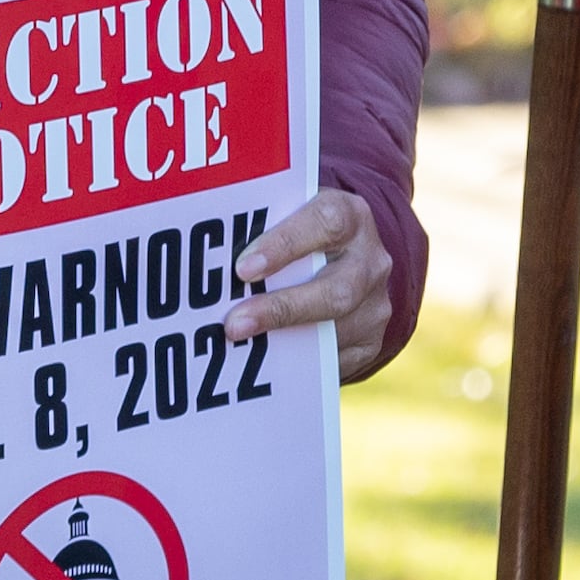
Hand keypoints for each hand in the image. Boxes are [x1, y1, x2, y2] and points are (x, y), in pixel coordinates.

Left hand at [225, 189, 394, 380]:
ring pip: (336, 329)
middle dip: (281, 309)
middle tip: (234, 323)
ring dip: (284, 338)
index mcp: (350, 216)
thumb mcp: (288, 216)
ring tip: (239, 345)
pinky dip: (297, 361)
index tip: (243, 268)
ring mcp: (375, 304)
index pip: (325, 222)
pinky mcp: (370, 341)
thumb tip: (204, 249)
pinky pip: (335, 360)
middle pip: (336, 289)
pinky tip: (261, 363)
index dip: (285, 244)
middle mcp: (370, 260)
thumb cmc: (299, 232)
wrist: (343, 258)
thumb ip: (262, 226)